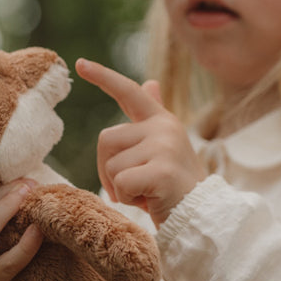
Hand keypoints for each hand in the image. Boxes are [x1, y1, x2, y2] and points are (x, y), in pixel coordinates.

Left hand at [76, 59, 206, 226]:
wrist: (201, 217)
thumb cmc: (175, 186)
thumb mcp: (164, 147)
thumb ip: (153, 117)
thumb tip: (150, 82)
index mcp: (162, 120)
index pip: (128, 92)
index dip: (103, 77)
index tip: (80, 63)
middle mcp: (164, 127)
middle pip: (105, 139)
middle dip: (108, 169)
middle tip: (134, 186)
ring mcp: (164, 147)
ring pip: (111, 165)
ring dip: (119, 187)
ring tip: (146, 193)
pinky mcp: (161, 171)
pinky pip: (121, 183)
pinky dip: (128, 199)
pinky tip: (149, 201)